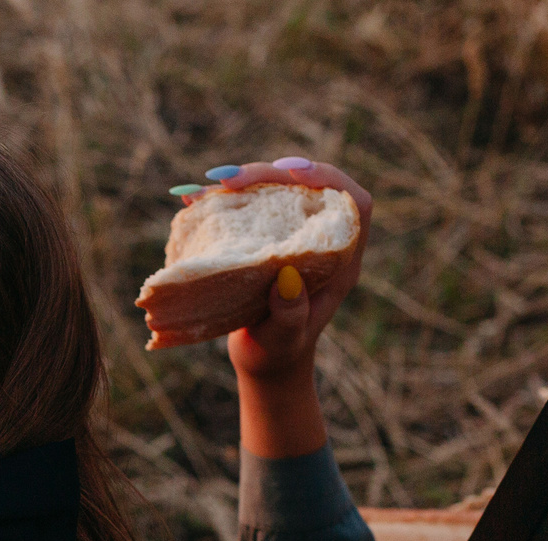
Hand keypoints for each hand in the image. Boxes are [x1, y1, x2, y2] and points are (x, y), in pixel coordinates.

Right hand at [175, 158, 372, 383]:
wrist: (264, 359)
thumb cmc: (277, 352)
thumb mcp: (282, 339)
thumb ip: (290, 315)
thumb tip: (288, 277)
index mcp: (340, 260)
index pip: (353, 204)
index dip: (330, 179)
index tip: (294, 173)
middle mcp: (320, 239)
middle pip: (308, 186)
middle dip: (271, 174)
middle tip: (231, 180)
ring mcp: (292, 235)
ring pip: (278, 189)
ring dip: (245, 180)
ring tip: (210, 186)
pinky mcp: (264, 237)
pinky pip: (249, 205)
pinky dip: (222, 198)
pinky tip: (194, 197)